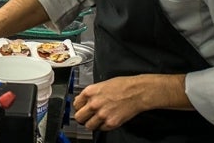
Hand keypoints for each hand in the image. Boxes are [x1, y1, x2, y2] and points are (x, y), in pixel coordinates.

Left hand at [73, 73, 188, 130]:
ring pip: (88, 126)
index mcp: (90, 92)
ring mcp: (102, 115)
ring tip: (97, 120)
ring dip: (92, 124)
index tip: (81, 109)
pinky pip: (101, 129)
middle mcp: (93, 104)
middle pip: (79, 117)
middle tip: (87, 117)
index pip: (76, 104)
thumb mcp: (102, 84)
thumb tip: (83, 100)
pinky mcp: (111, 123)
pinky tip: (106, 120)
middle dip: (82, 117)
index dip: (79, 107)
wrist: (137, 92)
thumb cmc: (122, 85)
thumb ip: (91, 93)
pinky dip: (103, 126)